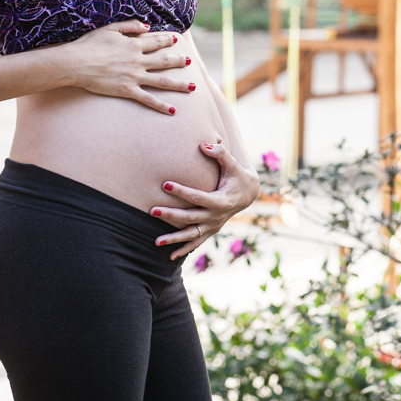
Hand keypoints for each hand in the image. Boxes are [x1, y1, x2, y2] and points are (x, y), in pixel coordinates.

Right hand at [61, 20, 191, 114]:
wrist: (76, 63)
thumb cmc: (89, 44)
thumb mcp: (110, 28)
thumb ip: (130, 25)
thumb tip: (147, 25)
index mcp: (134, 44)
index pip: (156, 42)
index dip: (167, 40)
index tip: (176, 39)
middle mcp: (138, 60)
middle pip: (164, 60)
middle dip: (178, 60)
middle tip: (190, 61)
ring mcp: (134, 76)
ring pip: (162, 81)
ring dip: (179, 84)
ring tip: (192, 86)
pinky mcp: (127, 90)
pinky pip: (148, 99)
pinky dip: (161, 105)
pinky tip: (172, 110)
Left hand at [149, 140, 260, 258]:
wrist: (249, 194)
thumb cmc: (237, 175)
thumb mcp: (232, 164)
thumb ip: (220, 153)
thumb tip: (204, 143)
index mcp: (221, 200)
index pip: (198, 197)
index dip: (181, 191)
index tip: (164, 184)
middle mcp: (216, 216)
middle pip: (190, 217)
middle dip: (171, 215)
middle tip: (152, 211)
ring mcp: (213, 226)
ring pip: (191, 234)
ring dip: (174, 239)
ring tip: (156, 242)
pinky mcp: (211, 230)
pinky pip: (196, 242)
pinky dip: (184, 250)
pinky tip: (169, 257)